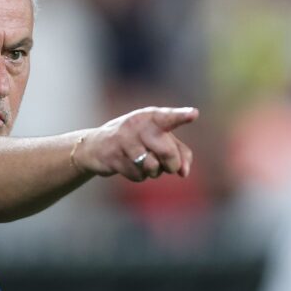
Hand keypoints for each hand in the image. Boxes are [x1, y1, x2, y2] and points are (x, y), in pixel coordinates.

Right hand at [75, 107, 198, 181]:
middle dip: (172, 164)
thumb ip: (179, 150)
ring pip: (152, 167)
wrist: (96, 147)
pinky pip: (137, 175)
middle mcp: (136, 126)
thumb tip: (184, 173)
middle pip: (167, 152)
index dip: (180, 116)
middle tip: (168, 166)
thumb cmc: (135, 140)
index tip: (193, 114)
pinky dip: (138, 175)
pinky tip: (128, 165)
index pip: (167, 117)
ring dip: (153, 172)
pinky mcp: (113, 158)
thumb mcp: (157, 138)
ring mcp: (123, 141)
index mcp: (150, 117)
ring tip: (143, 162)